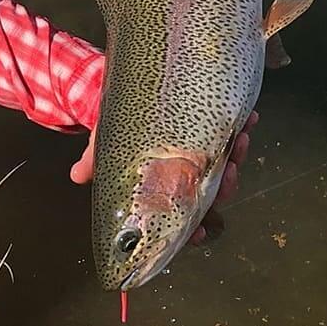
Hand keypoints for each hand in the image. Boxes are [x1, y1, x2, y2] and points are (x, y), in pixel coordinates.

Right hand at [70, 112, 258, 245]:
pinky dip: (245, 127)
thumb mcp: (106, 145)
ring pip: (230, 165)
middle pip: (215, 193)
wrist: (133, 93)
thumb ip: (96, 160)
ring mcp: (208, 154)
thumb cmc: (121, 127)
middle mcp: (190, 176)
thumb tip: (77, 174)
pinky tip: (250, 118)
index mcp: (166, 191)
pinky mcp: (217, 130)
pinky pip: (236, 134)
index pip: (183, 220)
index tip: (201, 232)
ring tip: (241, 137)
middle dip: (227, 186)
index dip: (193, 231)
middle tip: (230, 169)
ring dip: (240, 155)